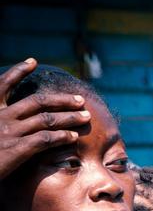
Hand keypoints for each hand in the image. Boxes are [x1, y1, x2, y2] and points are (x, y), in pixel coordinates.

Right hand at [0, 58, 90, 180]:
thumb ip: (0, 119)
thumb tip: (17, 117)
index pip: (2, 84)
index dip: (17, 71)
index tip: (32, 61)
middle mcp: (1, 116)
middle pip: (37, 102)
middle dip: (62, 100)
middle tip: (80, 100)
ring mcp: (9, 132)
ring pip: (47, 119)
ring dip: (70, 117)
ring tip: (86, 117)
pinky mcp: (16, 149)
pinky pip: (45, 139)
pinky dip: (62, 136)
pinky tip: (74, 137)